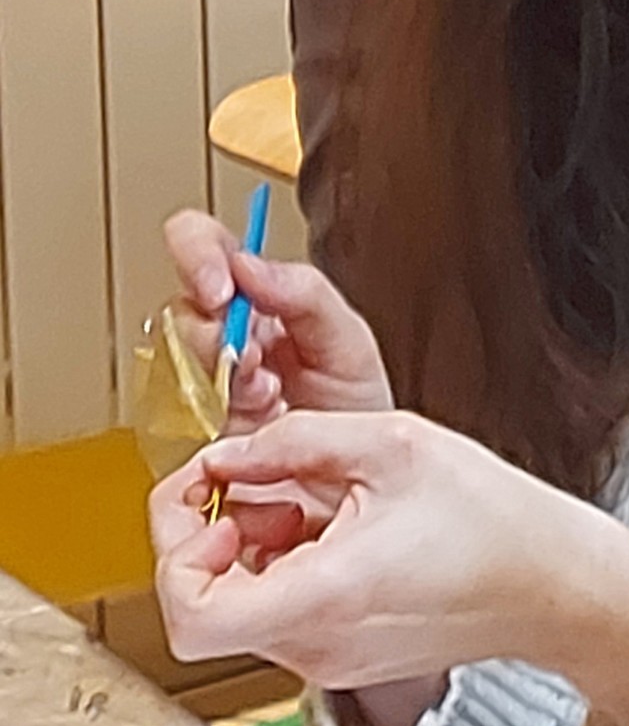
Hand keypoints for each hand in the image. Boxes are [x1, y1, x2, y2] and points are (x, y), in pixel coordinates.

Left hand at [154, 410, 628, 725]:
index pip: (188, 614)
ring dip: (250, 548)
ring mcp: (325, 660)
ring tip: (311, 500)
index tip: (201, 495)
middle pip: (206, 607)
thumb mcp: (391, 444)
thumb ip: (294, 442)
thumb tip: (224, 453)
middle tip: (251, 486)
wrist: (551, 583)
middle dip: (211, 536)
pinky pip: (280, 615)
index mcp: (322, 596)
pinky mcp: (341, 658)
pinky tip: (334, 525)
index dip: (172, 549)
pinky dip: (284, 566)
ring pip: (241, 608)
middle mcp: (313, 645)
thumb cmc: (491, 516)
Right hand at [161, 209, 391, 428]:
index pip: (205, 245)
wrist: (356, 480)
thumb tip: (249, 263)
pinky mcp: (195, 430)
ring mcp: (204, 382)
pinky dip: (220, 419)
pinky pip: (181, 416)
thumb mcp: (347, 340)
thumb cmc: (353, 407)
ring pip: (175, 363)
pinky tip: (256, 423)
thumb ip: (304, 293)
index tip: (221, 289)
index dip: (198, 255)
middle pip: (180, 308)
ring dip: (223, 380)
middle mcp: (222, 333)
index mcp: (257, 296)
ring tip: (269, 395)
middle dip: (214, 335)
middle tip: (253, 359)